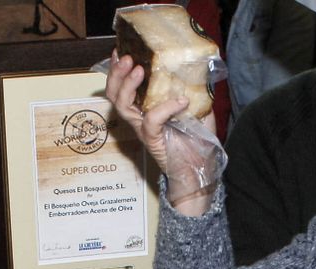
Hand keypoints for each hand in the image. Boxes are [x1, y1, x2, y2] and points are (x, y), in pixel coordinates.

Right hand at [103, 54, 214, 213]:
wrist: (200, 170)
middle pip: (114, 96)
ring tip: (140, 69)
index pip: (122, 89)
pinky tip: (180, 101)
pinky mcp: (153, 140)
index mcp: (145, 110)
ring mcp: (144, 131)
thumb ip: (196, 93)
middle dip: (117, 75)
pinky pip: (151, 120)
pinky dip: (165, 108)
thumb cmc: (197, 143)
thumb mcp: (199, 110)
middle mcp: (139, 120)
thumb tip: (201, 73)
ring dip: (128, 85)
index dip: (118, 72)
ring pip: (123, 107)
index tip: (122, 51)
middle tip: (128, 57)